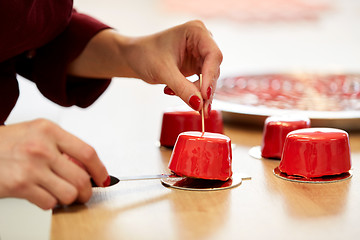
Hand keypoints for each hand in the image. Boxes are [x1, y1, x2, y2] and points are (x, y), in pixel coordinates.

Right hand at [0, 119, 108, 209]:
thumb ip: (62, 145)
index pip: (87, 152)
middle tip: (84, 194)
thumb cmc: (7, 142)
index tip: (103, 178)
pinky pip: (49, 203)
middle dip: (87, 192)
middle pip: (81, 177)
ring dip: (68, 199)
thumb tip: (87, 166)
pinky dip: (50, 203)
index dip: (100, 169)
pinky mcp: (20, 186)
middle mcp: (42, 147)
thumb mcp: (37, 132)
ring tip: (62, 194)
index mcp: (49, 130)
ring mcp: (31, 167)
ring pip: (68, 193)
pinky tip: (42, 194)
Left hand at [67, 20, 222, 116]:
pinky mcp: (196, 66)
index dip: (211, 76)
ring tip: (175, 94)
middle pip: (213, 68)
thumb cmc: (145, 54)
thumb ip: (182, 88)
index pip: (213, 55)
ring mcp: (200, 54)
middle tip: (198, 108)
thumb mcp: (163, 71)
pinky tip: (171, 91)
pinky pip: (201, 83)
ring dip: (197, 93)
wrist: (133, 56)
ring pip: (209, 78)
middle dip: (205, 89)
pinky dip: (191, 92)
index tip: (205, 96)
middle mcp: (202, 41)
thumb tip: (199, 105)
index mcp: (196, 32)